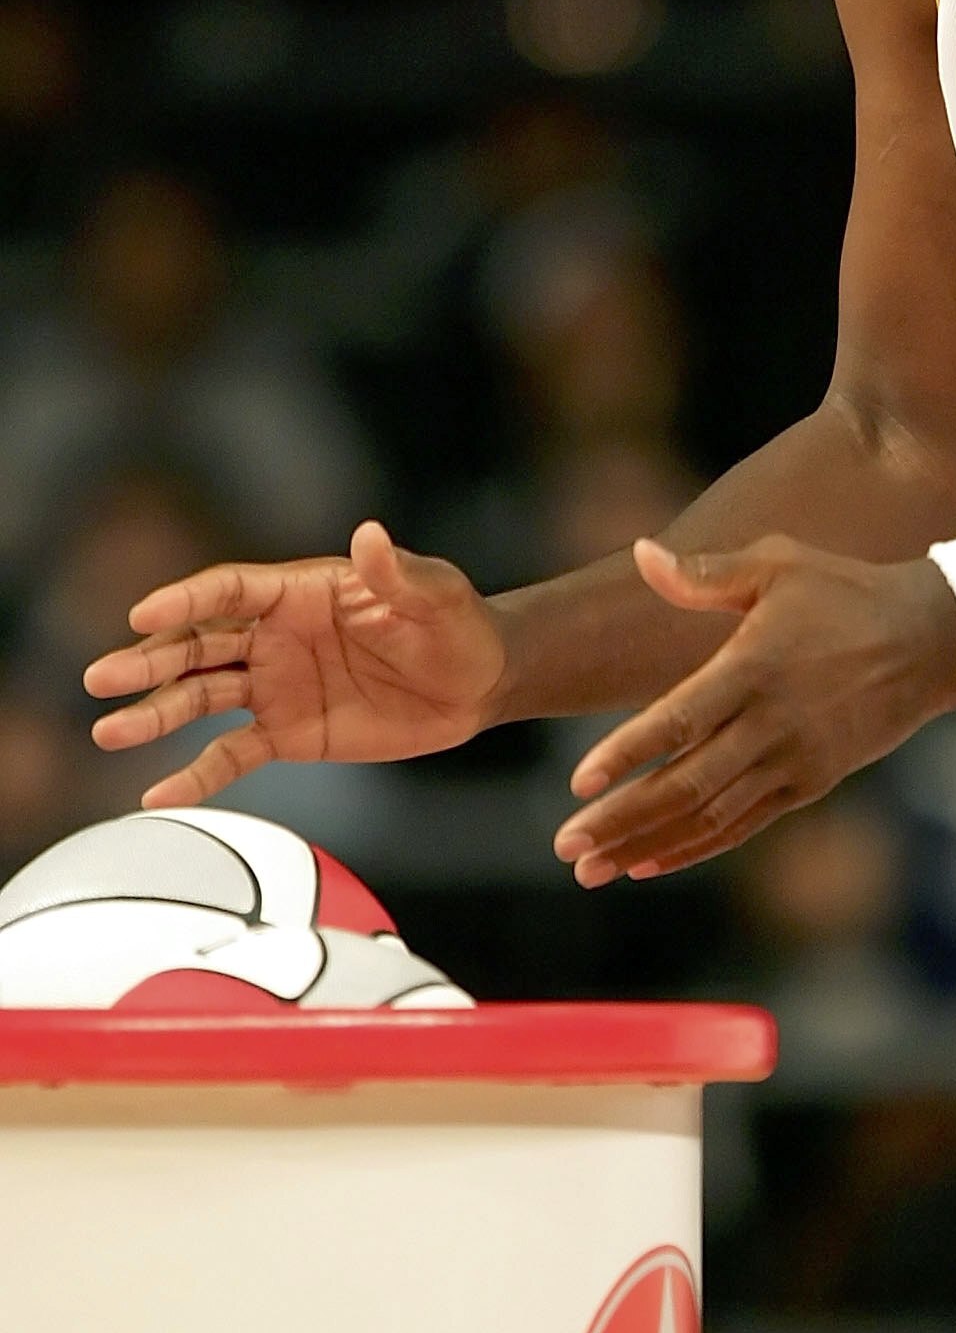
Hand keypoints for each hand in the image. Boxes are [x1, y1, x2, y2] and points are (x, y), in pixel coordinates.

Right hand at [83, 520, 507, 805]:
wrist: (477, 684)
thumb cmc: (457, 625)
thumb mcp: (436, 596)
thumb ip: (398, 573)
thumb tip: (370, 535)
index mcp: (299, 591)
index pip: (229, 590)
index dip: (185, 601)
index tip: (142, 615)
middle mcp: (274, 636)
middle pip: (198, 645)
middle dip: (149, 660)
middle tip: (101, 679)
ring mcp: (275, 685)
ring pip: (200, 697)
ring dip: (154, 713)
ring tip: (108, 732)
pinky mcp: (288, 733)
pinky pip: (232, 755)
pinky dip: (196, 776)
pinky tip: (157, 796)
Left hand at [554, 534, 955, 883]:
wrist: (933, 641)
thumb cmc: (847, 593)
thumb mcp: (779, 564)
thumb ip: (705, 572)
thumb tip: (641, 552)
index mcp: (755, 668)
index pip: (681, 721)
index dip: (628, 755)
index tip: (577, 785)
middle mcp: (772, 725)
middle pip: (687, 785)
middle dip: (621, 819)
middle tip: (565, 847)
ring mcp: (794, 761)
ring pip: (710, 816)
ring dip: (647, 844)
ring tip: (590, 869)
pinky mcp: (810, 783)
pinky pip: (744, 825)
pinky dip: (694, 848)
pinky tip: (647, 864)